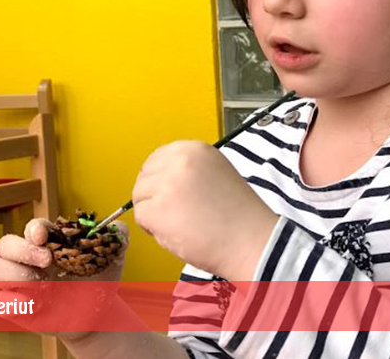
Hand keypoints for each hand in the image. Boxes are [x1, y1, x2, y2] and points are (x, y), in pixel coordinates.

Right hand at [0, 217, 129, 340]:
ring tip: (42, 284)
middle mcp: (31, 259)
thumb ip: (117, 236)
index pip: (33, 227)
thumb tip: (118, 226)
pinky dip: (12, 302)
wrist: (98, 313)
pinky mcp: (18, 307)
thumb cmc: (100, 279)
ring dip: (14, 274)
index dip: (35, 229)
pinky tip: (36, 305)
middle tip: (47, 260)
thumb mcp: (112, 256)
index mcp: (52, 242)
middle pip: (6, 244)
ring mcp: (22, 283)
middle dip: (21, 249)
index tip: (45, 236)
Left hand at [132, 141, 277, 279]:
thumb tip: (161, 178)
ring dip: (153, 212)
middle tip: (177, 212)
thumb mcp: (216, 174)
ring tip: (181, 223)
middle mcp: (180, 160)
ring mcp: (167, 184)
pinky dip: (153, 229)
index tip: (169, 192)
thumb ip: (189, 170)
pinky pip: (141, 217)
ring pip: (140, 197)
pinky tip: (177, 232)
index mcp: (196, 149)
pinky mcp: (158, 209)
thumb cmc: (238, 216)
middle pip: (146, 176)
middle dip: (154, 196)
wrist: (249, 241)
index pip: (158, 157)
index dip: (160, 179)